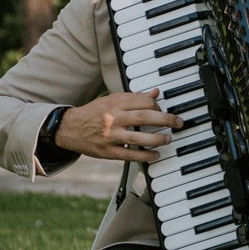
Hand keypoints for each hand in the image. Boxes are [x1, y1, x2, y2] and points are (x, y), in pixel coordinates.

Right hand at [54, 90, 185, 162]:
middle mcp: (113, 118)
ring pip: (138, 138)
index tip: (163, 111)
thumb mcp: (112, 100)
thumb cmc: (94, 112)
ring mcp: (110, 136)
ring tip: (168, 139)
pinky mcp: (107, 152)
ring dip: (157, 139)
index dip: (157, 106)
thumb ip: (134, 98)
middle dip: (165, 120)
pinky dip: (145, 156)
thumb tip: (156, 93)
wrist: (69, 128)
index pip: (143, 102)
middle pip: (144, 118)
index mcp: (115, 103)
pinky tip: (156, 155)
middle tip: (178, 122)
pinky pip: (129, 155)